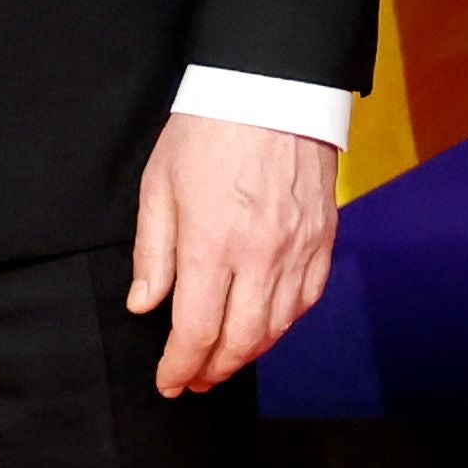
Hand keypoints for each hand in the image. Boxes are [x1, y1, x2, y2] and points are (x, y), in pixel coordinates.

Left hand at [128, 112, 342, 395]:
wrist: (272, 85)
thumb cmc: (207, 130)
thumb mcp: (159, 185)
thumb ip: (152, 251)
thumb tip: (145, 304)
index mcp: (211, 244)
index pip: (197, 331)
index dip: (180, 366)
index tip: (168, 382)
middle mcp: (260, 255)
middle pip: (241, 340)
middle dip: (213, 370)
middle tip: (194, 380)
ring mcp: (298, 248)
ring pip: (277, 326)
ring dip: (249, 354)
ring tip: (225, 361)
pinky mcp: (323, 238)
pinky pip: (307, 299)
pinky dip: (284, 323)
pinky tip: (265, 327)